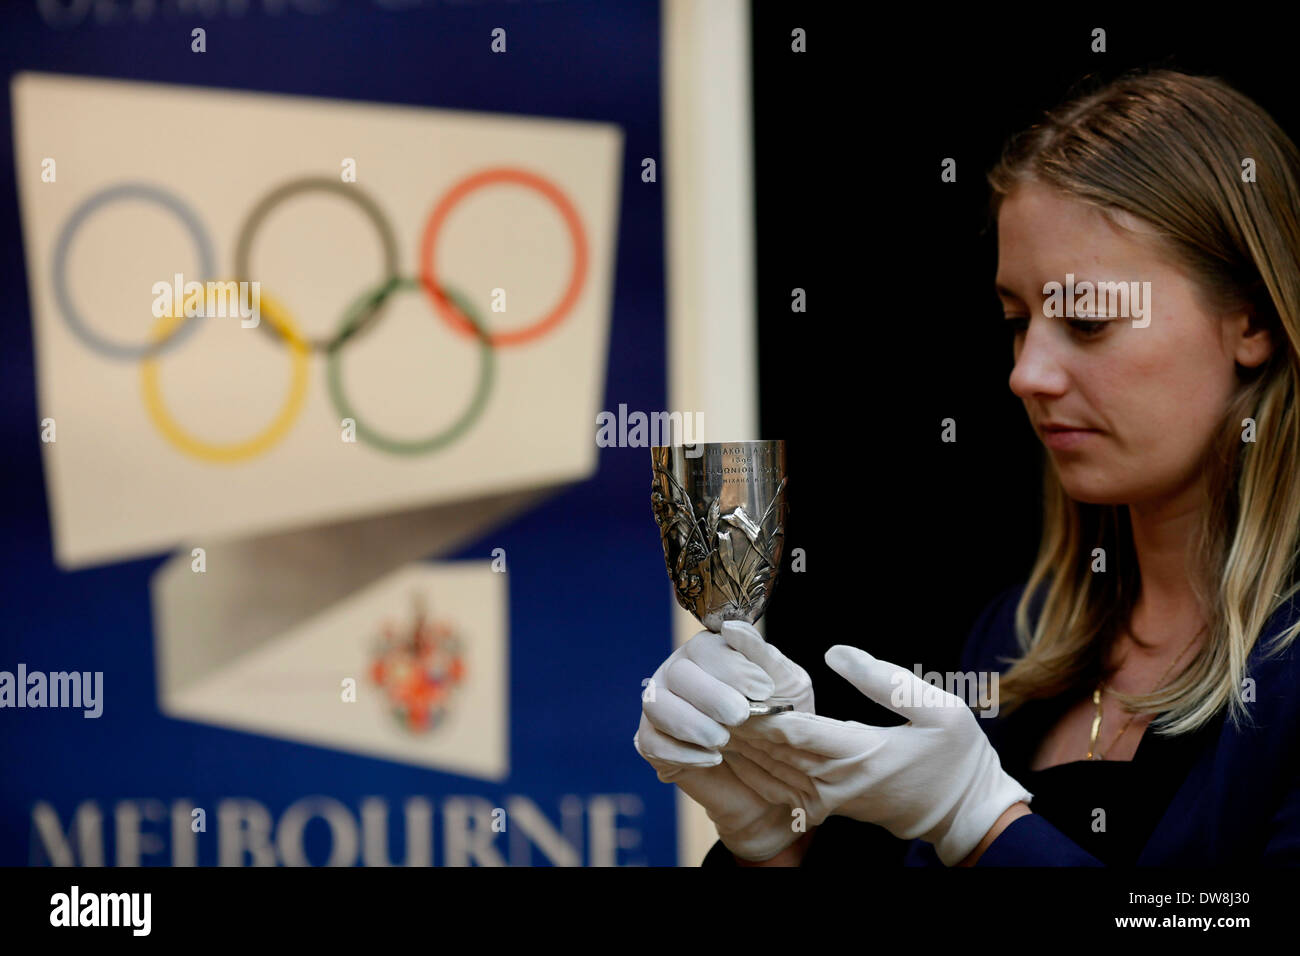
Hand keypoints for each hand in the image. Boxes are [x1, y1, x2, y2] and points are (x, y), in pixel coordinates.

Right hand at [633, 621, 814, 860]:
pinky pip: (650, 741)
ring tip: (723, 741)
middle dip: (711, 696)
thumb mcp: (788, 686)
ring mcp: (663, 706)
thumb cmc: (782, 722)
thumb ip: (762, 656)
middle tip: (740, 717)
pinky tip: (712, 759)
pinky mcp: (655, 742)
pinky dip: (681, 753)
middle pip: (678, 673)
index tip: (763, 690)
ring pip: (656, 703)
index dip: (730, 668)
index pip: (705, 648)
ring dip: (691, 724)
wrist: (778, 780)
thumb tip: (731, 627)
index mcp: (712, 652)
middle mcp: (681, 672)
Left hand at [729, 644, 1031, 865]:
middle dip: (733, 718)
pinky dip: (748, 765)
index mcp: (860, 753)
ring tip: (703, 708)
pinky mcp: (823, 804)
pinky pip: (775, 785)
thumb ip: (884, 678)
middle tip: (702, 687)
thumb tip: (835, 651)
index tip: (730, 673)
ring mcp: (826, 797)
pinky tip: (727, 743)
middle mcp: (834, 780)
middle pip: (768, 749)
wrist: (962, 814)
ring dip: (734, 741)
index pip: (792, 730)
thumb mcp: (938, 709)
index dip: (757, 703)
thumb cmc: (956, 757)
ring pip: (765, 769)